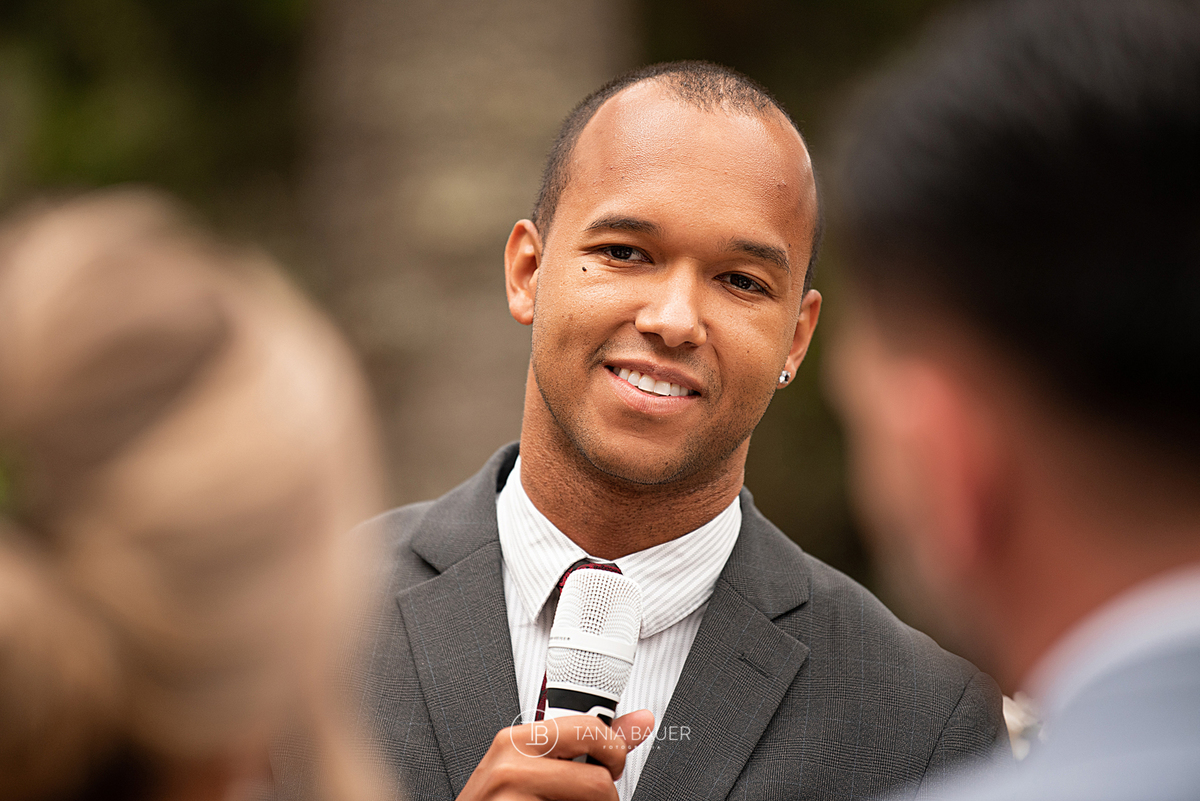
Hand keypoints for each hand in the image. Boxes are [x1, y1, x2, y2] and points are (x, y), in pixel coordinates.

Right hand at [456, 710, 655, 800]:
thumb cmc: (500, 799)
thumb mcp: (533, 764)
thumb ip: (588, 740)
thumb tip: (641, 720)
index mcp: (516, 741)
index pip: (590, 729)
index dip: (611, 750)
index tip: (611, 759)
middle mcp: (513, 769)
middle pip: (599, 781)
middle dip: (605, 792)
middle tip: (590, 795)